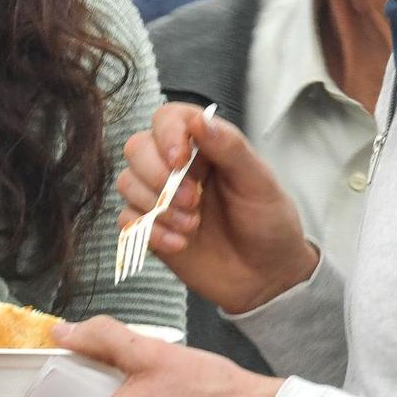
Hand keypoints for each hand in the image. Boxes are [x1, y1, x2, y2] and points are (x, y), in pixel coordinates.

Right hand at [119, 102, 316, 313]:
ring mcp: (161, 197)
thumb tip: (200, 120)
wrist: (266, 278)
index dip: (166, 135)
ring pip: (127, 182)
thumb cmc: (270, 225)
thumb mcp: (259, 183)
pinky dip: (151, 232)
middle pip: (137, 148)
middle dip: (157, 176)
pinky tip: (180, 244)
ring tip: (191, 227)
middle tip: (192, 201)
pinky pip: (127, 220)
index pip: (168, 119)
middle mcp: (178, 167)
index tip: (179, 160)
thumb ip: (230, 149)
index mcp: (206, 146)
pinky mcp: (150, 227)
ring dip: (156, 206)